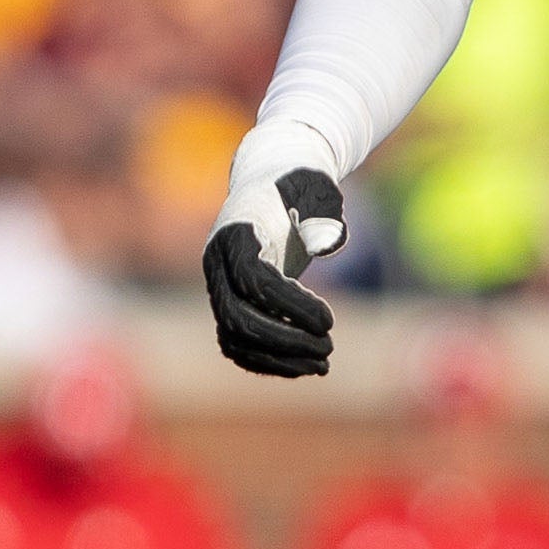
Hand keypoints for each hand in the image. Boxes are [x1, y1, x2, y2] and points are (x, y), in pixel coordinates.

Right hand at [204, 125, 346, 378]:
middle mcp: (219, 262)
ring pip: (234, 337)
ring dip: (277, 358)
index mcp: (237, 231)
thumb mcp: (317, 187)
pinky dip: (267, 360)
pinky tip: (304, 367)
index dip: (290, 306)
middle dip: (284, 340)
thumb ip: (323, 211)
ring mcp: (221, 284)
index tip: (329, 321)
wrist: (275, 181)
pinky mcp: (231, 301)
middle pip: (237, 317)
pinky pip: (238, 342)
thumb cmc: (301, 183)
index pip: (254, 280)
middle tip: (329, 348)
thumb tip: (328, 242)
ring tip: (323, 364)